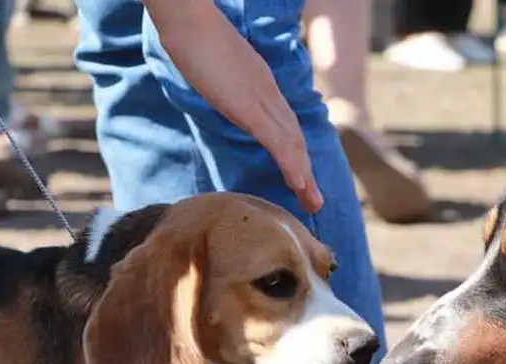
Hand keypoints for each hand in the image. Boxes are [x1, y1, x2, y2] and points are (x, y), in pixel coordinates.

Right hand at [144, 0, 323, 211]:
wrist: (190, 18)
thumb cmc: (193, 38)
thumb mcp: (214, 68)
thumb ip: (224, 84)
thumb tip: (221, 93)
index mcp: (262, 86)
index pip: (284, 125)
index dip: (295, 153)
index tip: (300, 178)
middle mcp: (269, 94)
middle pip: (295, 139)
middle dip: (306, 172)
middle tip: (314, 201)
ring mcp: (262, 100)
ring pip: (292, 143)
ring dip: (304, 176)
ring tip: (313, 203)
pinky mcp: (250, 106)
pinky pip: (277, 140)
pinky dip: (291, 164)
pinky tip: (299, 184)